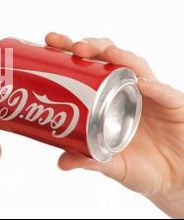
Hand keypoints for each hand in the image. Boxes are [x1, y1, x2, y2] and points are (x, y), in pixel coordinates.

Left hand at [45, 32, 183, 217]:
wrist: (173, 177)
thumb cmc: (139, 163)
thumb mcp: (110, 162)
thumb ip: (88, 159)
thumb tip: (61, 163)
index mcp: (107, 95)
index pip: (88, 64)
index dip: (69, 50)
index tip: (49, 41)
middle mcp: (127, 87)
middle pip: (109, 57)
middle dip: (91, 46)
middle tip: (74, 47)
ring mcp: (151, 93)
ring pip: (137, 66)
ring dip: (121, 57)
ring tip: (106, 53)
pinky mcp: (174, 105)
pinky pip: (165, 93)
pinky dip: (154, 87)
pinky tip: (142, 83)